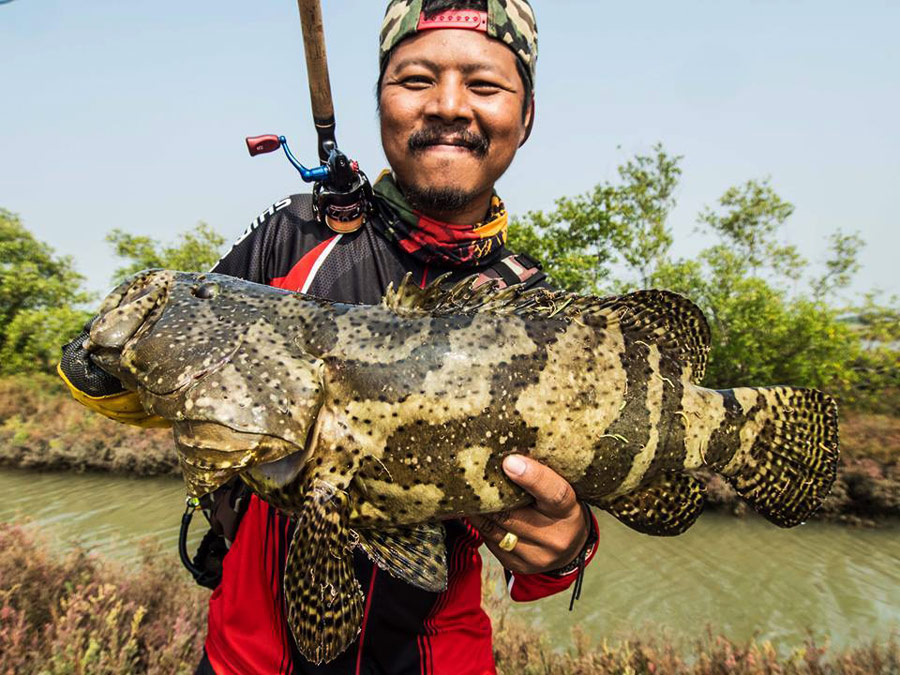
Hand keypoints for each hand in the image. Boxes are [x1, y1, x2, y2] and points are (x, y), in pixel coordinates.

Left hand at [468, 454, 589, 574]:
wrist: (570, 547)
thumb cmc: (560, 508)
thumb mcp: (561, 488)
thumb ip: (541, 476)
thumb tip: (508, 455)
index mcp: (568, 511)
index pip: (554, 493)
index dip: (532, 477)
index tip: (509, 461)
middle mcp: (554, 537)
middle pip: (512, 514)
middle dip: (489, 495)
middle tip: (470, 474)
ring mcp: (536, 556)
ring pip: (495, 529)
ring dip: (478, 511)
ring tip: (466, 492)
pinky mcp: (519, 565)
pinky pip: (490, 542)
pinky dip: (481, 525)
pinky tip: (477, 512)